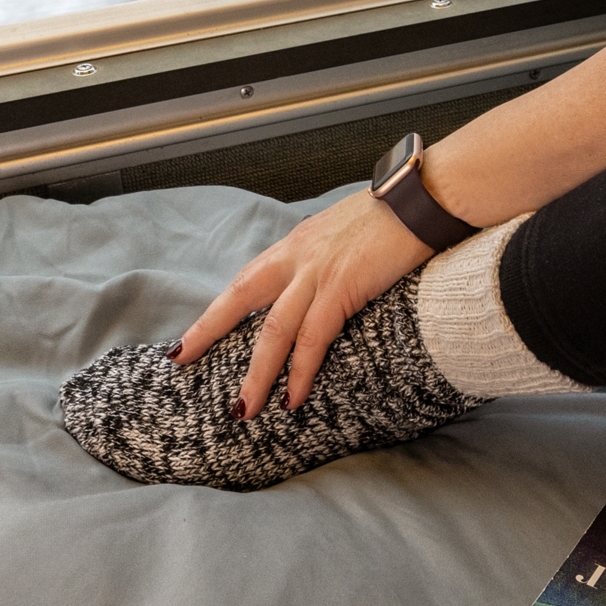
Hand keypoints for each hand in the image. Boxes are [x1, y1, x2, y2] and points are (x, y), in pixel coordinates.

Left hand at [176, 188, 431, 416]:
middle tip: (181, 360)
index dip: (218, 309)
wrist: (424, 197)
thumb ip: (329, 256)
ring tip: (243, 407)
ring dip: (256, 374)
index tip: (193, 334)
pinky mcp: (343, 287)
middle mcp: (298, 255)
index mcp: (297, 242)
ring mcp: (318, 271)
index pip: (246, 280)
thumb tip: (328, 278)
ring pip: (273, 331)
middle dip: (207, 333)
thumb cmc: (398, 213)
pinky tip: (291, 397)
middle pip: (239, 298)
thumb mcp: (347, 232)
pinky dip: (300, 371)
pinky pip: (313, 338)